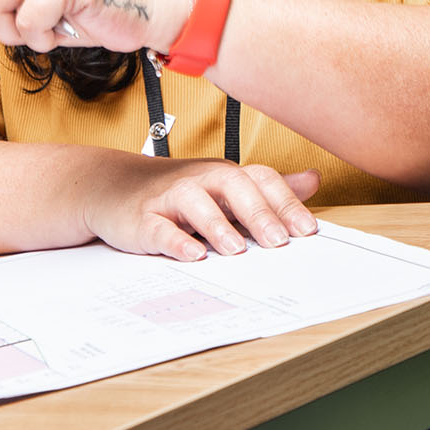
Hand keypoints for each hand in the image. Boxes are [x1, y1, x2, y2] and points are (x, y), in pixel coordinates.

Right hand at [92, 156, 322, 261]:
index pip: (262, 180)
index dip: (286, 203)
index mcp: (226, 174)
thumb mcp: (225, 187)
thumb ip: (268, 189)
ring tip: (237, 250)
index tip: (308, 231)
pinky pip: (160, 227)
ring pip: (196, 202)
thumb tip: (313, 180)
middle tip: (280, 241)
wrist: (115, 188)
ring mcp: (171, 196)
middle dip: (259, 213)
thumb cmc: (179, 192)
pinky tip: (192, 255)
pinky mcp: (143, 218)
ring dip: (218, 225)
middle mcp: (202, 179)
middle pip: (234, 186)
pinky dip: (175, 240)